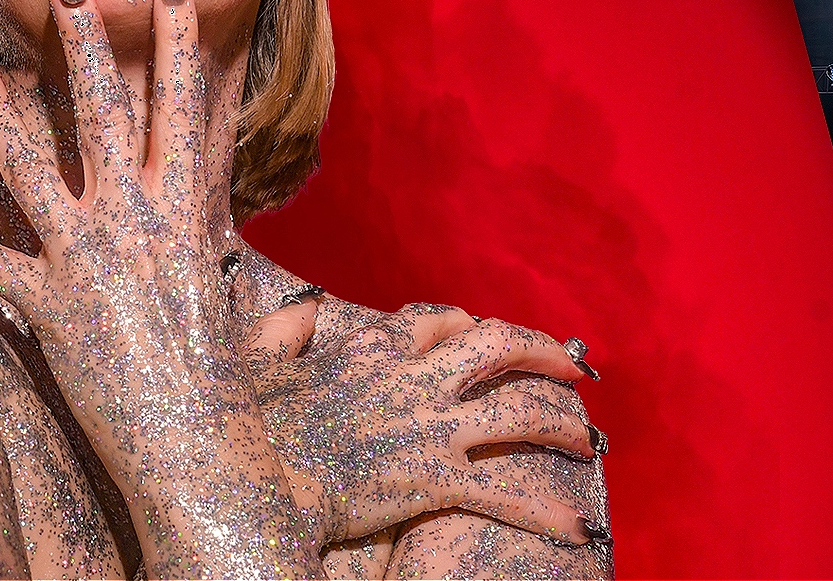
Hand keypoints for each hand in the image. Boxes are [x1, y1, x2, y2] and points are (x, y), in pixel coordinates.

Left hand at [0, 0, 318, 572]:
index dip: (176, 33)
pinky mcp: (45, 304)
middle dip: (84, 34)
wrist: (197, 451)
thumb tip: (306, 321)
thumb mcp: (249, 327)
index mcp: (188, 211)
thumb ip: (266, 305)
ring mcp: (86, 258)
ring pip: (30, 163)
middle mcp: (134, 219)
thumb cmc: (230, 388)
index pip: (181, 101)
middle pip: (102, 107)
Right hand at [242, 301, 601, 547]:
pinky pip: (505, 494)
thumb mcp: (252, 359)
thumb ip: (284, 328)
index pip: (437, 322)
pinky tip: (577, 529)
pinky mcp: (435, 478)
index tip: (480, 333)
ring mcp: (430, 427)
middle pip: (499, 345)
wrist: (252, 478)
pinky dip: (546, 513)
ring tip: (587, 439)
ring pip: (520, 411)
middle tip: (571, 365)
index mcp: (373, 347)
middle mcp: (413, 377)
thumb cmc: (245, 422)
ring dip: (561, 422)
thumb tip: (303, 304)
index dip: (466, 326)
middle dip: (543, 350)